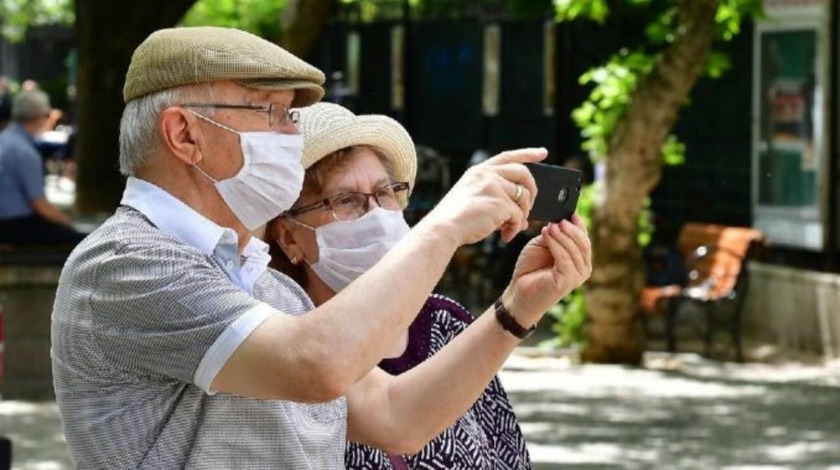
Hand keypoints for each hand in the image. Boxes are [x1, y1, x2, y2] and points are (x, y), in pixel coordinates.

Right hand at [422, 148, 545, 245]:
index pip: (509, 157)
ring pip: (524, 198)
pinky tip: (505, 236)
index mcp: (480, 171)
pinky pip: (518, 216)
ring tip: (513, 228)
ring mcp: (494, 187)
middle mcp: (488, 174)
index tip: (543, 153)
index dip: (527, 154)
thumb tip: (522, 213)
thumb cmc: (457, 219)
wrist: (443, 229)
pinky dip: (515, 228)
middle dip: (532, 191)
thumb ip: (495, 196)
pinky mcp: (500, 203)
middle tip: (530, 207)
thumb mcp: (473, 198)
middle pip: (524, 174)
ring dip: (522, 215)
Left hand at [502, 214, 591, 326]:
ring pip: (575, 250)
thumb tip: (560, 221)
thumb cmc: (530, 269)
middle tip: (558, 220)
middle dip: (571, 229)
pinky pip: (565, 258)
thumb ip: (554, 235)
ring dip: (562, 235)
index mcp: (579, 258)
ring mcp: (577, 276)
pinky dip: (556, 244)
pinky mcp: (568, 281)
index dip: (579, 224)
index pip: (584, 237)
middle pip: (583, 243)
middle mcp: (583, 268)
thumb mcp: (543, 245)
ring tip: (549, 227)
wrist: (519, 292)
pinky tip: (546, 235)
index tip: (571, 211)